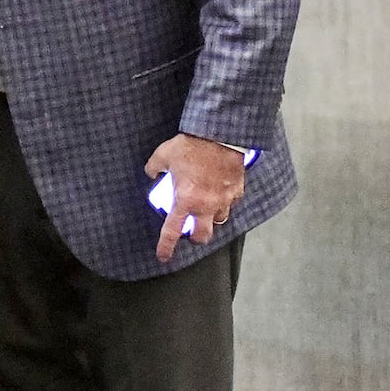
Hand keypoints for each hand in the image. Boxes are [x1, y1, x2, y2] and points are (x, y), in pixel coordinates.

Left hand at [144, 133, 245, 262]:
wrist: (219, 134)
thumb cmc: (191, 145)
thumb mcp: (163, 155)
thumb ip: (154, 168)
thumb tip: (152, 173)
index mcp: (184, 200)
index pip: (173, 231)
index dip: (166, 246)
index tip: (163, 256)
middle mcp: (205, 205)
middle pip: (203, 236)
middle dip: (196, 237)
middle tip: (190, 231)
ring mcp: (223, 199)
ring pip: (219, 220)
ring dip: (211, 218)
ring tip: (204, 207)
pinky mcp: (237, 190)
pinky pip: (231, 203)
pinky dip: (224, 201)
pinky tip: (218, 192)